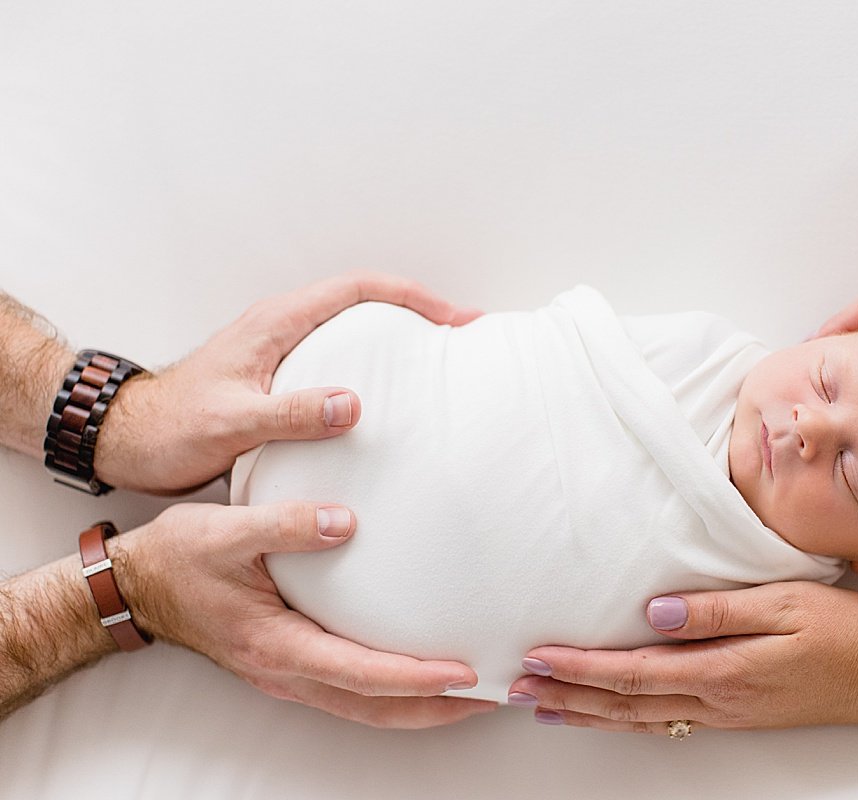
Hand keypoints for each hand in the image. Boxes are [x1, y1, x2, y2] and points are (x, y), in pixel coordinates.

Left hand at [95, 272, 482, 492]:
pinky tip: (391, 400)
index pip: (359, 290)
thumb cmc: (172, 428)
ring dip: (398, 336)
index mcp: (277, 323)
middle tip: (460, 335)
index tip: (454, 318)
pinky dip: (375, 366)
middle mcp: (283, 328)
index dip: (412, 298)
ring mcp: (282, 351)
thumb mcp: (232, 421)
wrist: (128, 441)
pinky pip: (340, 359)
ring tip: (438, 363)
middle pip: (365, 301)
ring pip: (354, 329)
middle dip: (418, 310)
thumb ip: (291, 413)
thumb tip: (354, 402)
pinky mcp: (279, 378)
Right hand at [113, 501, 496, 727]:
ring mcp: (288, 674)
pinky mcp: (292, 663)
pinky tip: (421, 676)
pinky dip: (394, 692)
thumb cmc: (179, 559)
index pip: (361, 673)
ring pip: (366, 707)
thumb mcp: (227, 531)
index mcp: (276, 645)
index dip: (416, 678)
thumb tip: (345, 521)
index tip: (464, 674)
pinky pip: (353, 692)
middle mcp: (286, 671)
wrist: (136, 585)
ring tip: (472, 696)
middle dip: (437, 709)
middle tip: (491, 697)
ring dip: (421, 707)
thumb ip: (286, 524)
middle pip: (375, 707)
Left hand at [508, 582, 857, 733]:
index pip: (632, 671)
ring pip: (639, 719)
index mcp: (721, 671)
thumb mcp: (783, 604)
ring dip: (587, 712)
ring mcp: (723, 713)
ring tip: (545, 706)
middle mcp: (714, 700)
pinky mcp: (733, 714)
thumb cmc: (840, 632)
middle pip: (624, 702)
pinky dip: (625, 719)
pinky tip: (609, 714)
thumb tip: (656, 613)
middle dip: (567, 694)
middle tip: (518, 689)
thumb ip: (717, 610)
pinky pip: (664, 721)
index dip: (580, 667)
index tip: (539, 657)